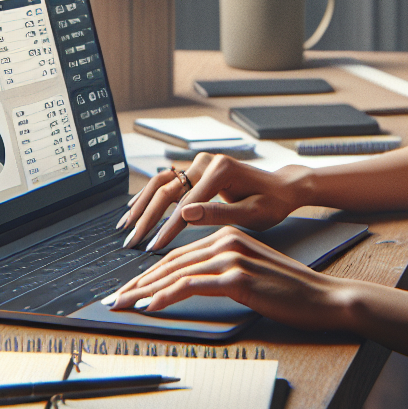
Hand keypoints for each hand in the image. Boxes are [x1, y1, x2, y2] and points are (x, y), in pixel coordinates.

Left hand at [108, 225, 352, 330]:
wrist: (321, 297)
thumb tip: (189, 283)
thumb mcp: (250, 271)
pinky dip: (166, 296)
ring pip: (175, 273)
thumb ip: (221, 270)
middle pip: (171, 262)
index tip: (129, 289)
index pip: (178, 255)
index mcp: (228, 235)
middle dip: (138, 282)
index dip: (149, 273)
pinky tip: (151, 307)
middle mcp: (226, 240)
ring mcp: (231, 257)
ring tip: (124, 304)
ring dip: (144, 291)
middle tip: (115, 298)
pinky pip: (192, 286)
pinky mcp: (237, 278)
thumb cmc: (288, 289)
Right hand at [116, 153, 309, 251]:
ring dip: (142, 204)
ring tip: (126, 225)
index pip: (186, 203)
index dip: (168, 228)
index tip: (153, 247)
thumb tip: (185, 216)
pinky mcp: (197, 170)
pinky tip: (135, 210)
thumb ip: (217, 214)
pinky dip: (150, 197)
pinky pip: (168, 182)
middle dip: (147, 217)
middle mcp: (207, 161)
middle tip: (132, 240)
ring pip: (161, 182)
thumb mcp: (251, 214)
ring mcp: (200, 163)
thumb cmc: (272, 203)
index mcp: (221, 169)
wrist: (281, 188)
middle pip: (167, 189)